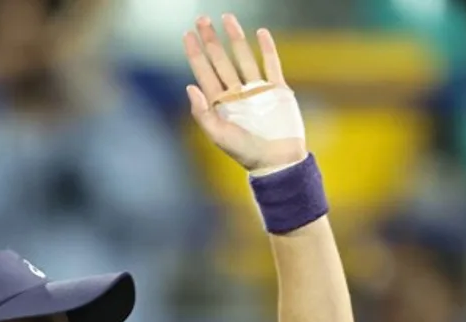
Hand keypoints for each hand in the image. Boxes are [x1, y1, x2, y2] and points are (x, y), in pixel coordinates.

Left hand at [183, 15, 306, 172]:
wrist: (277, 160)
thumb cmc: (246, 152)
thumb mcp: (219, 136)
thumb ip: (202, 113)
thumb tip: (189, 87)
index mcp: (220, 103)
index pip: (204, 72)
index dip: (195, 53)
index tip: (188, 35)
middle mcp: (236, 93)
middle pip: (220, 60)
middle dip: (211, 40)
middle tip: (201, 19)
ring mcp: (256, 89)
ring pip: (243, 57)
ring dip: (235, 37)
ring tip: (227, 17)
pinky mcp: (277, 89)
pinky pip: (271, 64)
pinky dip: (267, 48)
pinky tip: (260, 32)